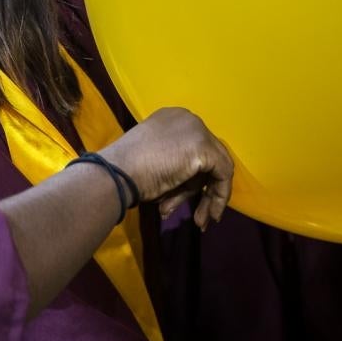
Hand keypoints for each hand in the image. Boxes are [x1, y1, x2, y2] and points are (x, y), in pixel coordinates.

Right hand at [101, 108, 232, 229]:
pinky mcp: (204, 147)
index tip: (185, 200)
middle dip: (202, 190)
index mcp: (172, 119)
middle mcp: (188, 119)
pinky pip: (223, 174)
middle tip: (197, 218)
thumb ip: (176, 168)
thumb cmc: (129, 172)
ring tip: (198, 221)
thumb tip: (189, 187)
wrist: (118, 173)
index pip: (194, 149)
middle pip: (208, 158)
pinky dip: (219, 197)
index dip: (193, 178)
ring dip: (208, 199)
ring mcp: (197, 131)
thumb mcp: (156, 165)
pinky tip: (209, 215)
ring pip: (217, 167)